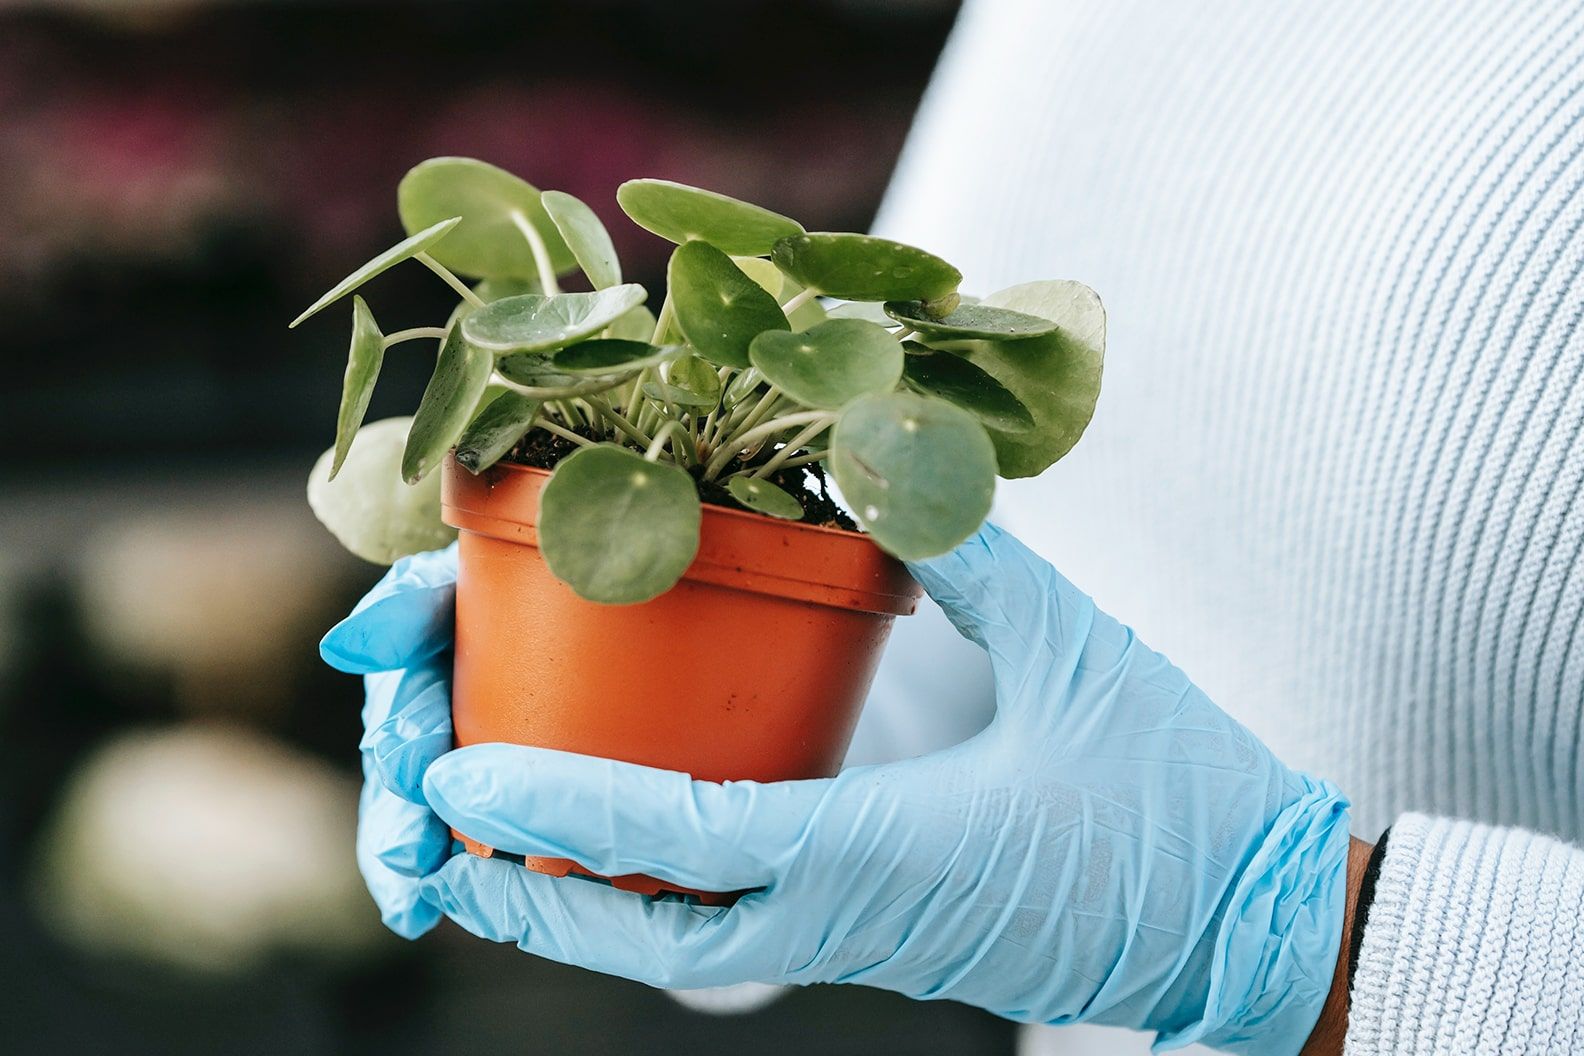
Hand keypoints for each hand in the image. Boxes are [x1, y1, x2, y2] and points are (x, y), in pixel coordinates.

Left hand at [324, 525, 1352, 1053]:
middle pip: (652, 937)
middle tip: (441, 839)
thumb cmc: (1176, 792)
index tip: (454, 786)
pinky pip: (745, 932)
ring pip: (689, 949)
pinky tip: (640, 850)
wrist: (1250, 923)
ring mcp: (866, 936)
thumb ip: (974, 553)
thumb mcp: (1078, 652)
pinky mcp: (888, 934)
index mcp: (881, 846)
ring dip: (588, 910)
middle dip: (535, 896)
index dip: (556, 812)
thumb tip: (886, 460)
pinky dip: (663, 901)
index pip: (682, 838)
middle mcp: (851, 910)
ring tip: (507, 853)